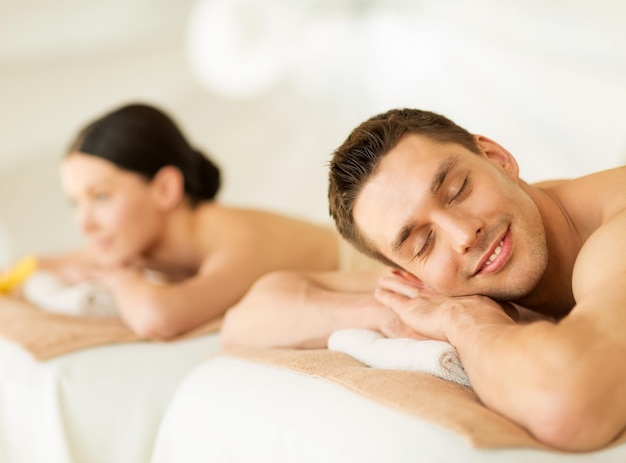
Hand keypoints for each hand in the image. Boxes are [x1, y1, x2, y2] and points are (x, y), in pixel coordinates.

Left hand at [375, 273, 513, 342]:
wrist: (475, 327)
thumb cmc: (491, 321)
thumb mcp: (502, 311)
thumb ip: (502, 310)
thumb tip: (513, 312)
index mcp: (457, 295)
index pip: (441, 287)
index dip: (432, 281)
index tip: (425, 276)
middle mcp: (438, 294)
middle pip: (419, 284)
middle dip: (409, 279)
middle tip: (399, 273)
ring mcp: (423, 301)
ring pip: (403, 289)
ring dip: (394, 283)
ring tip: (384, 278)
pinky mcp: (409, 310)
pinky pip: (393, 300)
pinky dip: (385, 295)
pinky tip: (378, 291)